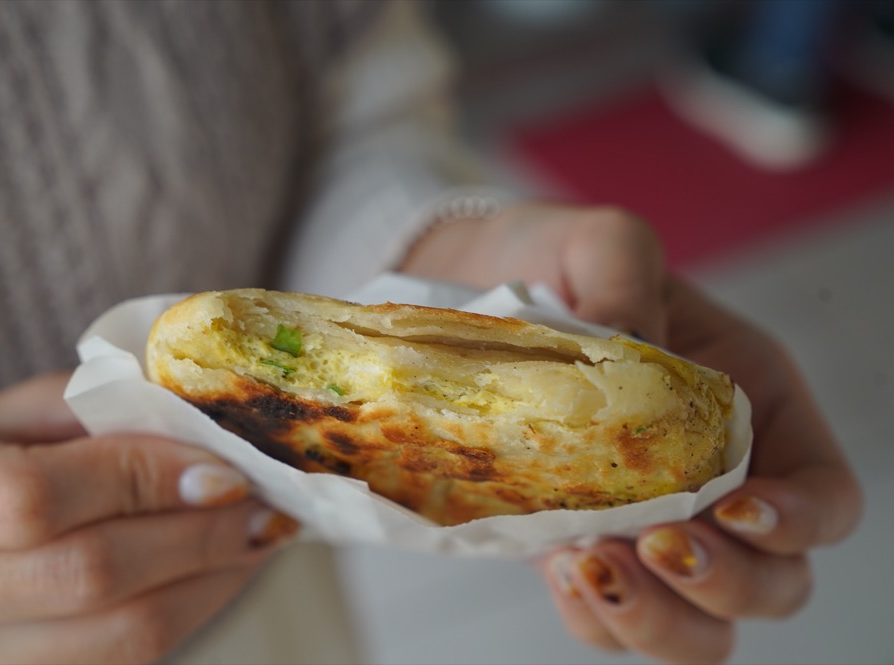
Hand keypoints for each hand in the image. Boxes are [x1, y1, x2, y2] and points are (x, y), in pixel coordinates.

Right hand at [0, 373, 298, 664]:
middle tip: (262, 504)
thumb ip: (78, 410)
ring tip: (251, 540)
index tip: (221, 466)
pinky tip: (206, 580)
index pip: (30, 497)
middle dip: (198, 536)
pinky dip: (181, 619)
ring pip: (114, 642)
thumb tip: (196, 422)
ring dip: (208, 586)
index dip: (142, 480)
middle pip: (85, 578)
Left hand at [401, 204, 862, 663]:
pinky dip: (594, 614)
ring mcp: (642, 520)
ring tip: (594, 568)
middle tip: (657, 547)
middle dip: (726, 583)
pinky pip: (607, 614)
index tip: (735, 509)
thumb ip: (624, 275)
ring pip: (695, 622)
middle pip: (772, 579)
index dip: (801, 520)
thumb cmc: (551, 259)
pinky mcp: (575, 541)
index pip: (824, 492)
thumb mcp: (598, 240)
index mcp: (747, 402)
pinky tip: (559, 568)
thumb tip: (626, 345)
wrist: (464, 288)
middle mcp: (709, 477)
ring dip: (658, 618)